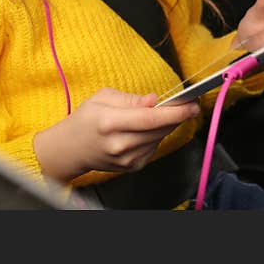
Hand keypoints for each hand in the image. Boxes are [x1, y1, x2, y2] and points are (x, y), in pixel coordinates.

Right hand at [32, 88, 200, 183]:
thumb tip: (155, 100)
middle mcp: (120, 143)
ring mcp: (126, 158)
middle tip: (189, 105)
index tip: (192, 104)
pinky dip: (156, 137)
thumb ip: (131, 99)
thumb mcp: (103, 97)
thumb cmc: (85, 119)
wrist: (71, 149)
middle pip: (159, 129)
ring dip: (166, 125)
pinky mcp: (131, 167)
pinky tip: (146, 130)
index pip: (150, 118)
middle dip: (178, 116)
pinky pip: (153, 148)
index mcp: (110, 122)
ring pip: (159, 139)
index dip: (175, 112)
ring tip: (163, 114)